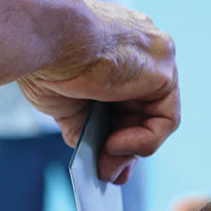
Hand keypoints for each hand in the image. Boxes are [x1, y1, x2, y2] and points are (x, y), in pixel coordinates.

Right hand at [18, 0, 178, 183]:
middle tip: (107, 174)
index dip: (119, 131)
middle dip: (127, 148)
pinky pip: (166, 121)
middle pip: (144, 110)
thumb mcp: (65, 100)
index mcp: (117, 46)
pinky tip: (115, 145)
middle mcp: (142, 48)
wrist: (45, 36)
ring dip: (131, 150)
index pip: (129, 96)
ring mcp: (156, 58)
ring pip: (156, 118)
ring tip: (106, 164)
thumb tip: (96, 157)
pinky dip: (143, 142)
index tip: (104, 157)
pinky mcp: (163, 71)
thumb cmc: (45, 59)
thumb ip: (86, 124)